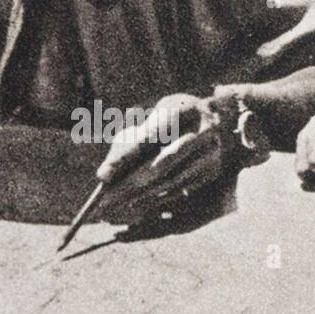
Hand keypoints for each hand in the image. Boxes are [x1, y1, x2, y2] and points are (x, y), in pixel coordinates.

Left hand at [94, 93, 248, 224]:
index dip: (125, 158)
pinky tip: (138, 203)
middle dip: (132, 183)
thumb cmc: (167, 119)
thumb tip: (104, 176)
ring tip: (119, 205)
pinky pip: (181, 189)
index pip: (149, 137)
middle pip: (162, 163)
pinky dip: (158, 198)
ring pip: (172, 179)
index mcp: (184, 108)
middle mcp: (202, 130)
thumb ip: (125, 144)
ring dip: (144, 195)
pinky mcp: (211, 170)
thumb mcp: (148, 120)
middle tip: (107, 200)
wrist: (208, 116)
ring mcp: (211, 152)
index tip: (103, 177)